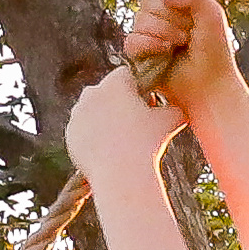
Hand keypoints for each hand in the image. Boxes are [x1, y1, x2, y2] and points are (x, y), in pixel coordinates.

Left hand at [65, 50, 184, 185]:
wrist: (120, 175)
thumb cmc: (147, 143)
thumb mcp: (172, 119)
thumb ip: (173, 106)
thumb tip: (178, 106)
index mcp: (115, 82)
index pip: (126, 75)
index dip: (139, 88)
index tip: (147, 104)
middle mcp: (91, 93)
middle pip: (107, 91)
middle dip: (118, 102)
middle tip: (135, 122)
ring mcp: (77, 113)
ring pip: (93, 110)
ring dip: (104, 118)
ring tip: (121, 138)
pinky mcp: (70, 133)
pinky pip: (84, 129)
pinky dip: (93, 135)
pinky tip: (108, 149)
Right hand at [118, 0, 239, 114]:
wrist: (208, 84)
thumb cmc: (214, 50)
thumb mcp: (212, 14)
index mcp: (179, 0)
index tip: (181, 0)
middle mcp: (161, 13)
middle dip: (171, 15)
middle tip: (188, 32)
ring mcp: (148, 32)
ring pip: (141, 18)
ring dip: (165, 33)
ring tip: (180, 45)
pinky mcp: (138, 52)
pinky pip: (132, 40)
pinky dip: (150, 45)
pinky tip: (164, 53)